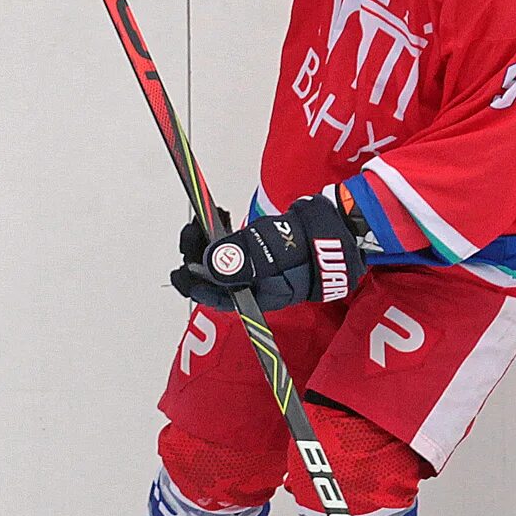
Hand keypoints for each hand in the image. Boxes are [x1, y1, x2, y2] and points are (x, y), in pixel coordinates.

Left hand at [172, 193, 365, 312]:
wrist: (337, 230)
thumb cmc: (311, 246)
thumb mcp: (275, 253)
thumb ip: (243, 260)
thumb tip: (208, 264)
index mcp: (257, 296)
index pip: (217, 297)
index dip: (194, 285)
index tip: (178, 272)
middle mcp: (253, 287)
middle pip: (214, 277)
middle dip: (197, 256)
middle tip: (191, 230)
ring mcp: (256, 270)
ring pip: (221, 260)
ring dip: (207, 242)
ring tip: (204, 220)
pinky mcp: (259, 254)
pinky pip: (232, 248)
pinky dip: (222, 235)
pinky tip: (218, 218)